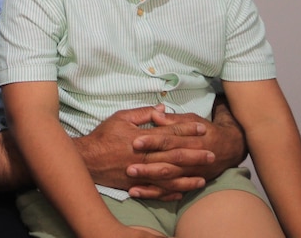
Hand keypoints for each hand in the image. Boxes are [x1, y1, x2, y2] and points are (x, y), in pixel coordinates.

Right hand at [76, 105, 208, 199]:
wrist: (87, 158)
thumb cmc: (103, 136)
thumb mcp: (121, 117)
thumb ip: (143, 113)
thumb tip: (162, 108)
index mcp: (142, 138)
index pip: (170, 133)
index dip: (187, 130)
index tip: (203, 128)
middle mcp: (144, 157)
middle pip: (174, 155)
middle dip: (195, 154)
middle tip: (212, 154)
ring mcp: (141, 173)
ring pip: (170, 176)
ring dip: (187, 177)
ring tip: (203, 177)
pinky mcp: (136, 184)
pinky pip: (157, 190)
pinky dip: (170, 192)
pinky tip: (182, 192)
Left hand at [127, 103, 244, 198]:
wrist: (229, 147)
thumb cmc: (205, 130)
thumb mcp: (191, 119)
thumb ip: (172, 119)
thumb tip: (156, 114)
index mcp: (190, 140)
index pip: (168, 141)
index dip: (152, 141)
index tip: (135, 141)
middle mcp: (191, 160)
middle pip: (167, 163)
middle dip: (148, 167)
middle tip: (129, 168)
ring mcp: (190, 174)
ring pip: (168, 181)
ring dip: (150, 182)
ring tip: (131, 183)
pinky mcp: (188, 183)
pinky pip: (170, 191)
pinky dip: (154, 193)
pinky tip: (137, 192)